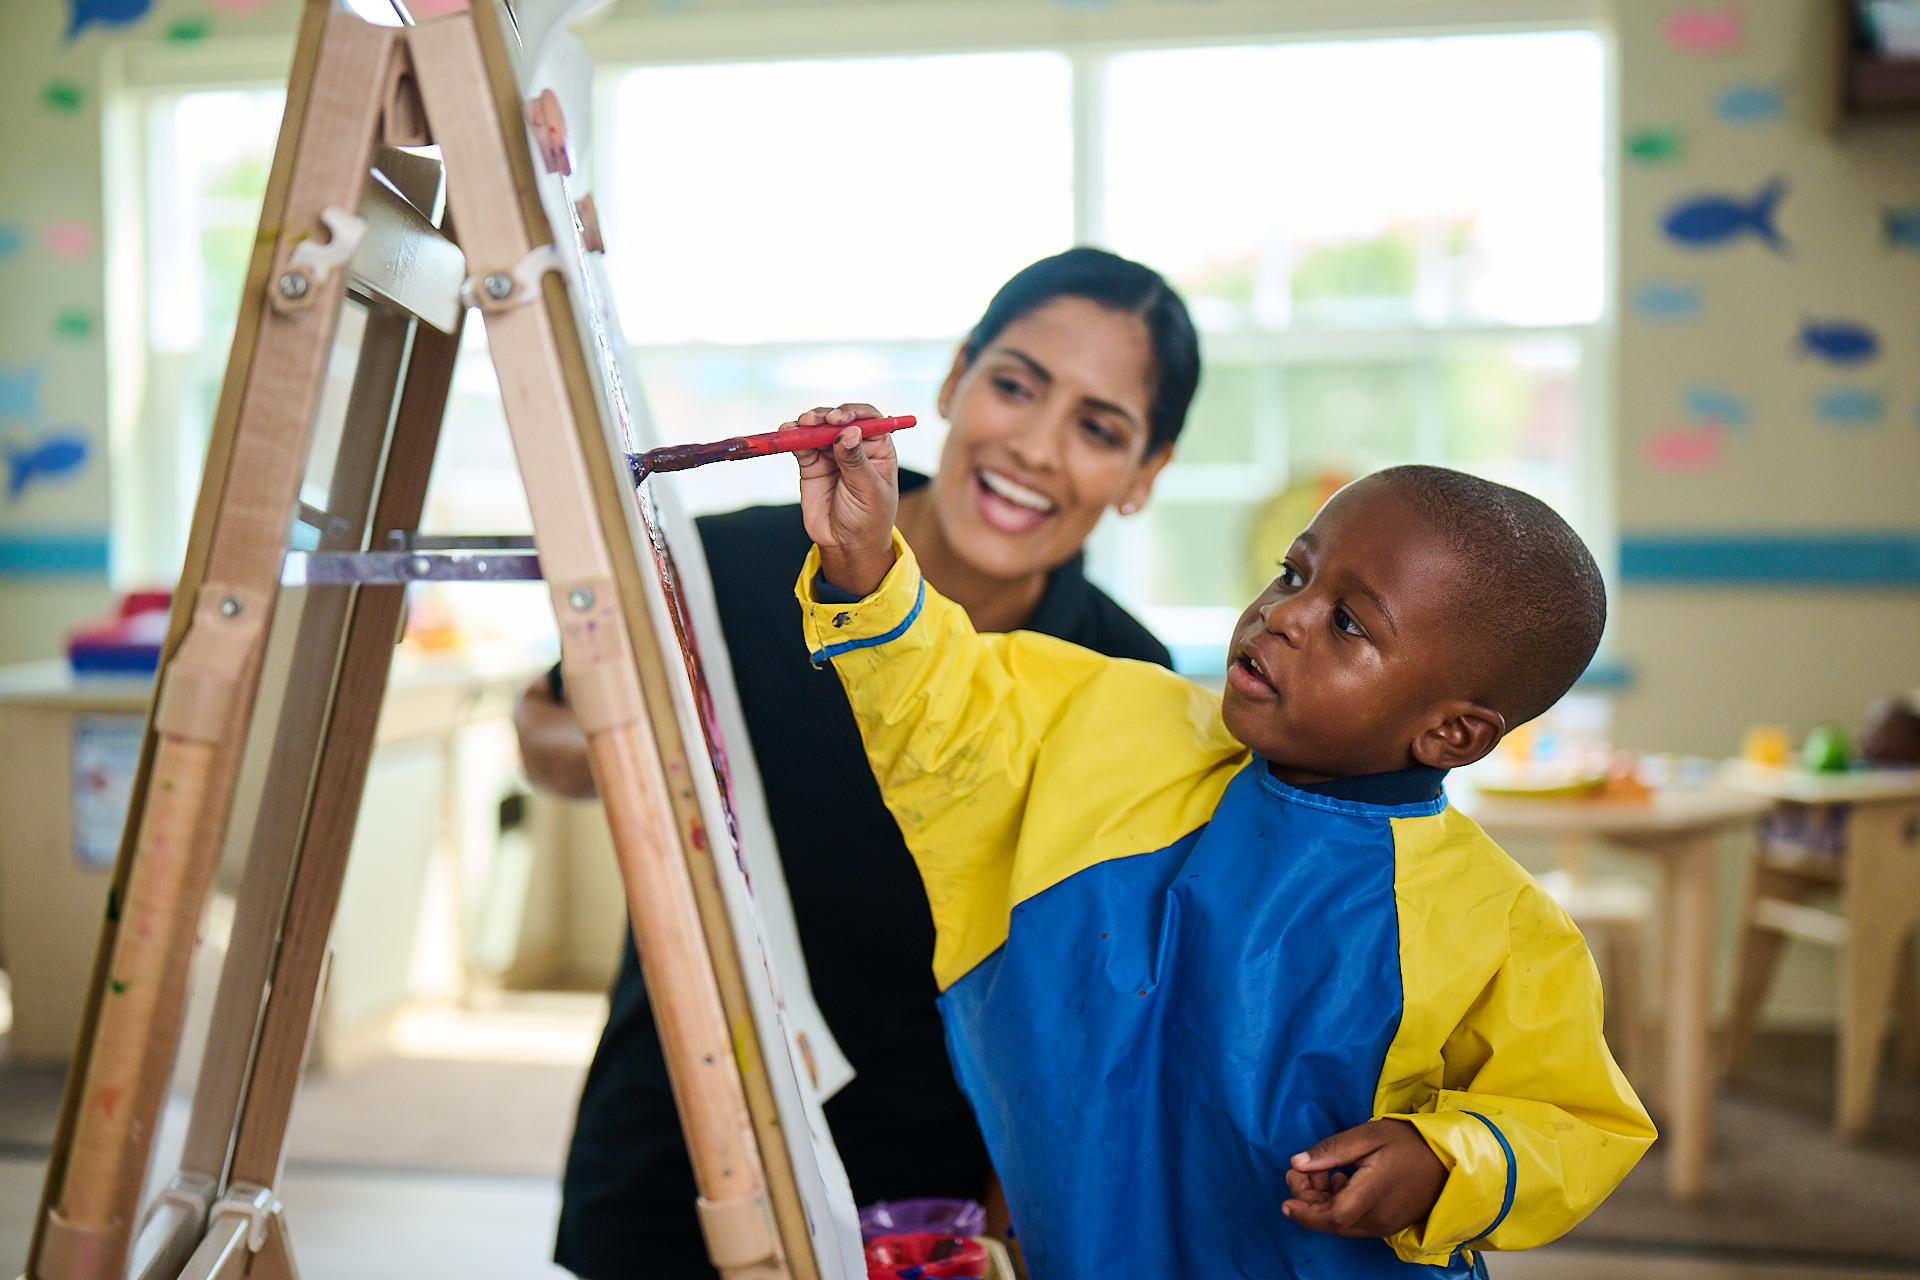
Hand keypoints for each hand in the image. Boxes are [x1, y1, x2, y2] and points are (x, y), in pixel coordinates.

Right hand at [789, 403, 898, 596]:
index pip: (870, 419)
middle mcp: (855, 446)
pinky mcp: (811, 464)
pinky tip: (787, 432)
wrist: (845, 544)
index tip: (840, 418)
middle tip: (815, 421)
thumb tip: (849, 432)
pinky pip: (801, 445)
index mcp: (878, 448)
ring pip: (819, 428)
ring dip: (809, 422)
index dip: (855, 412)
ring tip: (800, 424)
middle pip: (840, 419)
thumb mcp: (868, 491)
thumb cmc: (868, 518)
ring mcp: (832, 453)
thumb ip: (856, 462)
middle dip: (827, 415)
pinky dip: (793, 436)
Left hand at [1282, 1119, 1446, 1238]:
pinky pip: (1354, 1222)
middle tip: (1300, 1173)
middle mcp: (1379, 1217)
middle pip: (1332, 1222)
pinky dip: (1338, 1205)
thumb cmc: (1409, 1143)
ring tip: (1321, 1172)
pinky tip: (1339, 1180)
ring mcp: (1384, 1224)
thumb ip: (1332, 1150)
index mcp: (1374, 1193)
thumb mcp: (1369, 1135)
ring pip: (1341, 1224)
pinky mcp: (1388, 1225)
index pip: (1333, 1217)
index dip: (1305, 1213)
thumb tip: (1296, 1163)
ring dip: (1321, 1202)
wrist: (1448, 1160)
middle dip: (1307, 1201)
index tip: (1286, 1200)